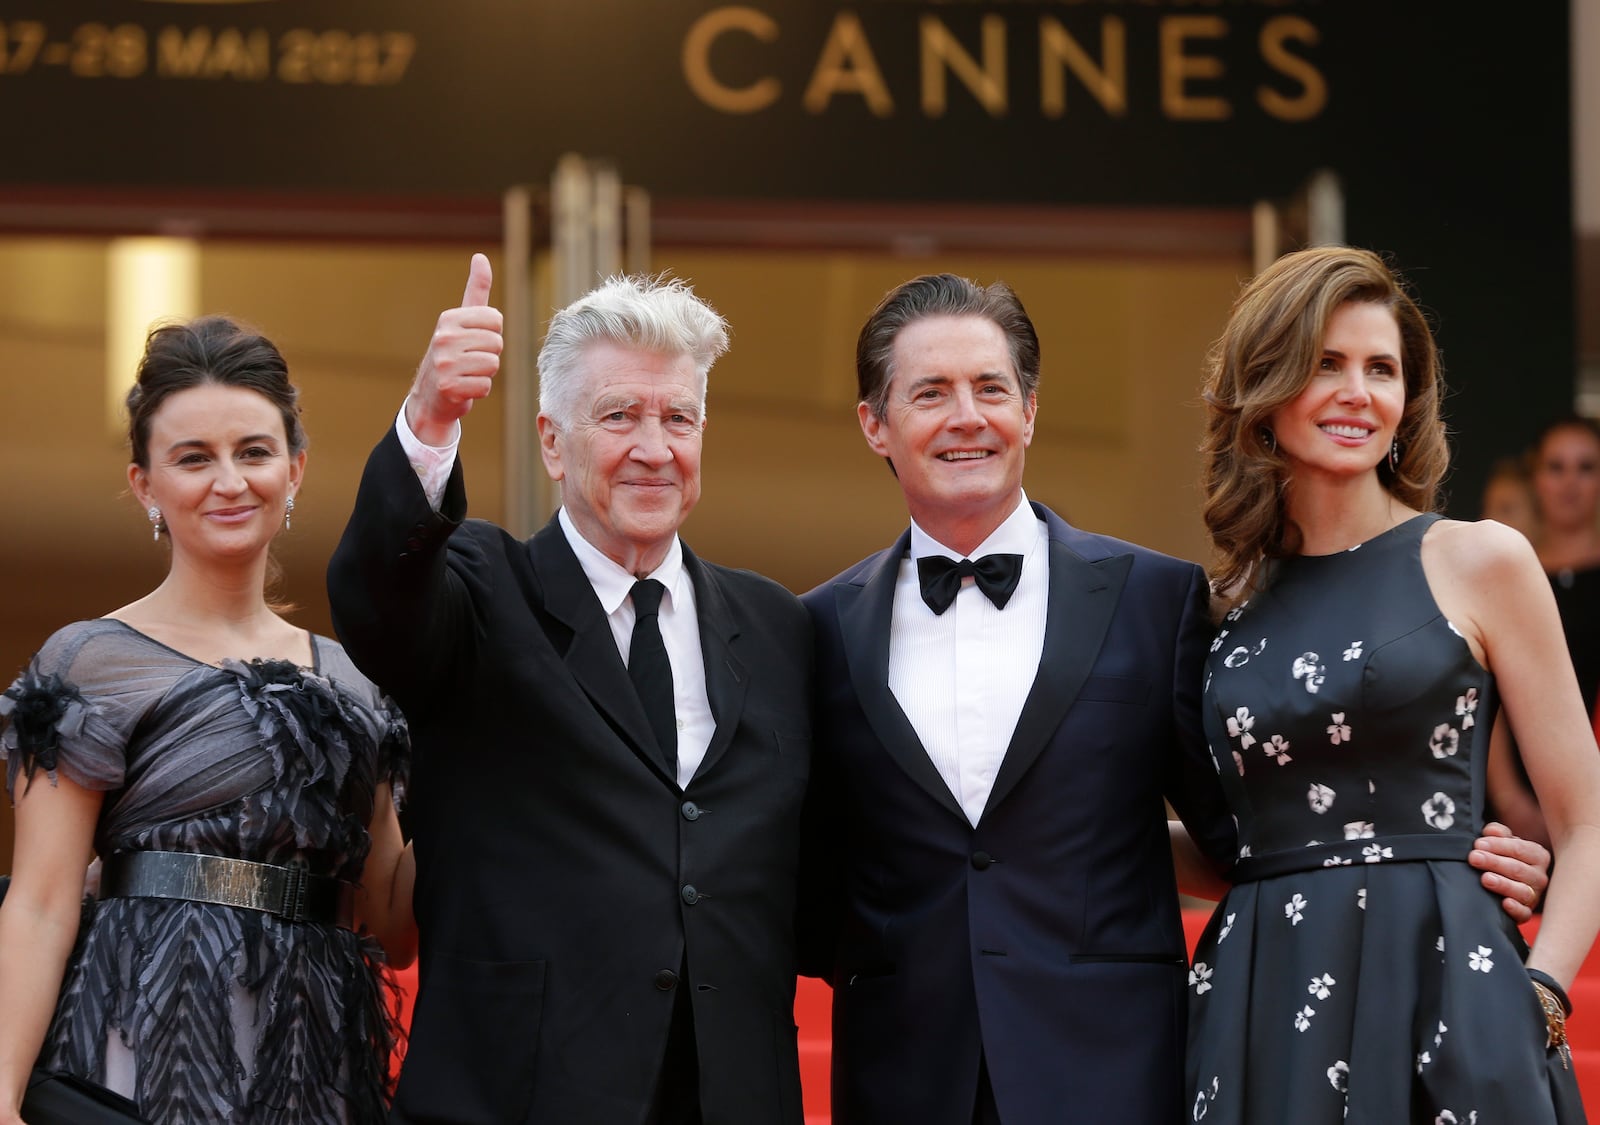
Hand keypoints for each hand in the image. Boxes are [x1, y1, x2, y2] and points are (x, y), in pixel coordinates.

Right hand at [407, 253, 502, 444]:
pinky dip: (479, 391)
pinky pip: (486, 386)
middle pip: (496, 343)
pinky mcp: (448, 387)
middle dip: (489, 355)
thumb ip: (476, 290)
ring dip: (485, 373)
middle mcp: (443, 337)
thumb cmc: (453, 355)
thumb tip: (481, 257)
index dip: (492, 334)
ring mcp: (444, 363)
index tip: (474, 341)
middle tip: (469, 361)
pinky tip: (463, 388)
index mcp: (448, 318)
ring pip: (493, 365)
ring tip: (466, 373)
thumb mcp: (461, 321)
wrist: (430, 397)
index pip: (496, 320)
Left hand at [1470, 821, 1549, 923]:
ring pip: (1522, 891)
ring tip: (1485, 878)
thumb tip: (1490, 831)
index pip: (1519, 848)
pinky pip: (1524, 913)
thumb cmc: (1505, 857)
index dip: (1498, 845)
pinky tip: (1505, 903)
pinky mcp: (1526, 912)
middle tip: (1474, 858)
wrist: (1504, 882)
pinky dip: (1516, 909)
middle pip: (1517, 869)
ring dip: (1503, 884)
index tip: (1478, 844)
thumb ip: (1499, 833)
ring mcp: (1535, 895)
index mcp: (1537, 855)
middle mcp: (1539, 876)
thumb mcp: (1503, 842)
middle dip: (1494, 862)